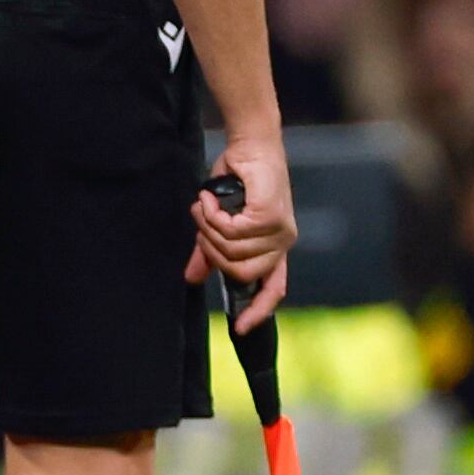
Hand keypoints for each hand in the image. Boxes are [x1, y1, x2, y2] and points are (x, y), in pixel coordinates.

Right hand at [188, 136, 295, 332]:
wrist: (250, 146)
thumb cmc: (237, 180)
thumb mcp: (220, 221)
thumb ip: (209, 251)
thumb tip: (191, 278)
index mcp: (274, 248)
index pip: (274, 289)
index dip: (258, 311)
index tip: (240, 328)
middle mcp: (282, 243)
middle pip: (241, 272)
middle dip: (212, 250)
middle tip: (201, 223)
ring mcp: (279, 231)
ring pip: (232, 251)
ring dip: (208, 227)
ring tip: (205, 204)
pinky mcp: (270, 216)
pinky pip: (231, 231)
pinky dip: (212, 214)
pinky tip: (210, 197)